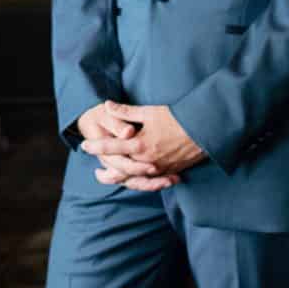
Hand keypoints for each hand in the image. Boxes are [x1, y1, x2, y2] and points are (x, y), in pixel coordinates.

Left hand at [82, 100, 204, 191]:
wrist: (204, 131)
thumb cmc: (176, 118)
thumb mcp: (149, 112)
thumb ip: (126, 111)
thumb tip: (107, 105)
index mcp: (139, 145)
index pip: (111, 147)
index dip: (96, 146)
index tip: (84, 146)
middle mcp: (147, 161)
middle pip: (120, 171)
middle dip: (107, 172)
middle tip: (96, 172)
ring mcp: (158, 169)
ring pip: (135, 180)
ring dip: (121, 180)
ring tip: (112, 179)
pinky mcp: (169, 172)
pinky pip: (150, 182)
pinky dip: (140, 182)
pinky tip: (134, 180)